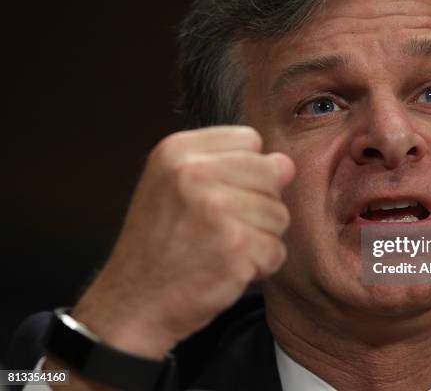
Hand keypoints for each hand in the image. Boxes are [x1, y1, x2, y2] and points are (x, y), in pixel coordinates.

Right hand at [70, 126, 294, 359]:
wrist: (133, 303)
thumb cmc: (160, 245)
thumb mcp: (175, 186)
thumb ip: (230, 166)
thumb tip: (286, 164)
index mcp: (178, 150)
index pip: (250, 140)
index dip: (246, 171)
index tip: (219, 196)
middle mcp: (195, 173)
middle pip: (271, 174)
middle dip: (258, 205)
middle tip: (221, 229)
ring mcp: (216, 210)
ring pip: (279, 214)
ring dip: (260, 239)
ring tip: (221, 249)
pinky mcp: (235, 247)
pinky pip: (277, 251)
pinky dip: (260, 267)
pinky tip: (227, 269)